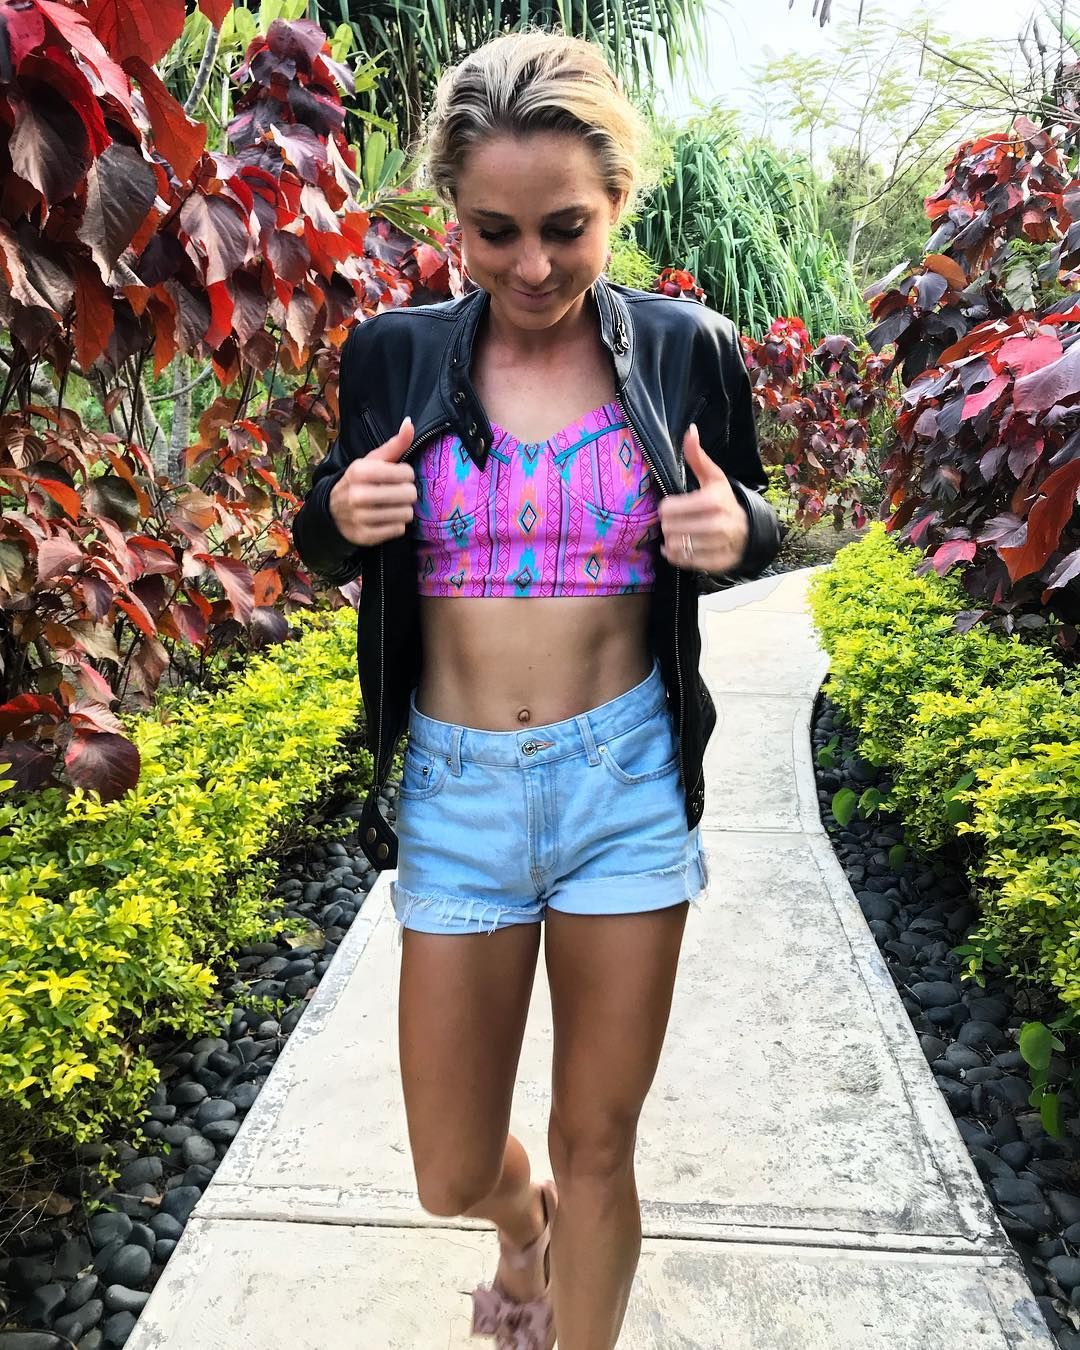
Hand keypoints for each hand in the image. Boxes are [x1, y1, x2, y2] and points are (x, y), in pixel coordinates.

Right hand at [329, 416, 416, 546]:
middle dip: (406, 493)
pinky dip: (396, 524)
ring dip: (402, 510)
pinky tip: (385, 518)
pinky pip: (398, 530)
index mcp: (361, 471)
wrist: (332, 511)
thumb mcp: (372, 460)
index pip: (407, 473)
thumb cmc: (359, 481)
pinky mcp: (365, 536)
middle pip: (409, 494)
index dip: (406, 475)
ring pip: (406, 514)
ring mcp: (361, 517)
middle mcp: (358, 495)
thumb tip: (410, 422)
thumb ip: (395, 444)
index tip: (396, 477)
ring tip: (390, 506)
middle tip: (395, 493)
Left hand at [659, 422, 748, 572]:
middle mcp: (718, 525)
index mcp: (714, 501)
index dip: (667, 508)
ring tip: (678, 533)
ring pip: (675, 545)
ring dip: (671, 540)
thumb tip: (690, 430)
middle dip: (668, 524)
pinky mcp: (716, 563)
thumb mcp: (714, 478)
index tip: (672, 507)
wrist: (748, 531)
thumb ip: (697, 457)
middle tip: (674, 521)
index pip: (669, 508)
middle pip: (670, 528)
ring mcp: (718, 546)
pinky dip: (675, 555)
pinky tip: (679, 546)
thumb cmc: (724, 501)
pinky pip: (682, 561)